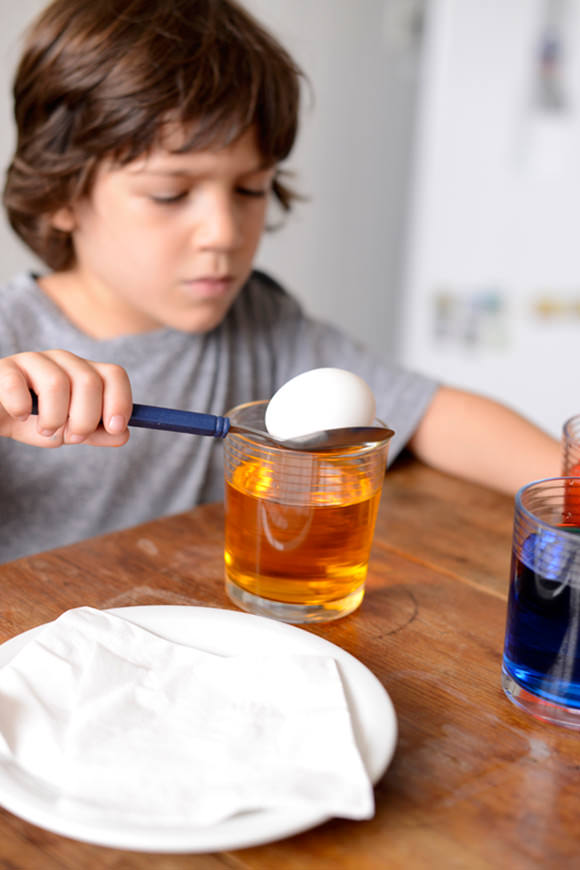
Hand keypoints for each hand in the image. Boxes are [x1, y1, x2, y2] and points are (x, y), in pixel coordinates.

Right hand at [0, 350, 131, 446]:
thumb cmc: (35, 421)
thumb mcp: (70, 431)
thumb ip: (97, 433)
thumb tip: (123, 434)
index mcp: (84, 373)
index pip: (114, 375)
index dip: (119, 401)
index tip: (114, 427)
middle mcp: (63, 361)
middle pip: (89, 381)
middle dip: (85, 418)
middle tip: (73, 436)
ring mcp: (33, 360)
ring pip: (57, 383)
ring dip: (54, 418)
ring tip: (45, 430)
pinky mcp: (4, 368)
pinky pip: (17, 385)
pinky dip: (20, 408)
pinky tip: (18, 416)